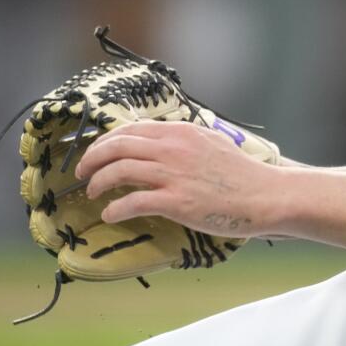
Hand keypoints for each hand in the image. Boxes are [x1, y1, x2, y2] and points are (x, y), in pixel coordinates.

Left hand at [75, 120, 279, 237]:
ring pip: (119, 171)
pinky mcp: (176, 201)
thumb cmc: (243, 174)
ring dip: (97, 182)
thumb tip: (164, 142)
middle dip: (91, 159)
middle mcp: (173, 149)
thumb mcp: (213, 143)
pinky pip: (132, 202)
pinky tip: (110, 215)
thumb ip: (186, 140)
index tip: (95, 153)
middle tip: (81, 172)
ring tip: (92, 193)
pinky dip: (115, 209)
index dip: (105, 141)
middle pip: (117, 146)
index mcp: (181, 132)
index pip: (131, 130)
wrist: (265, 195)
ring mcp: (174, 175)